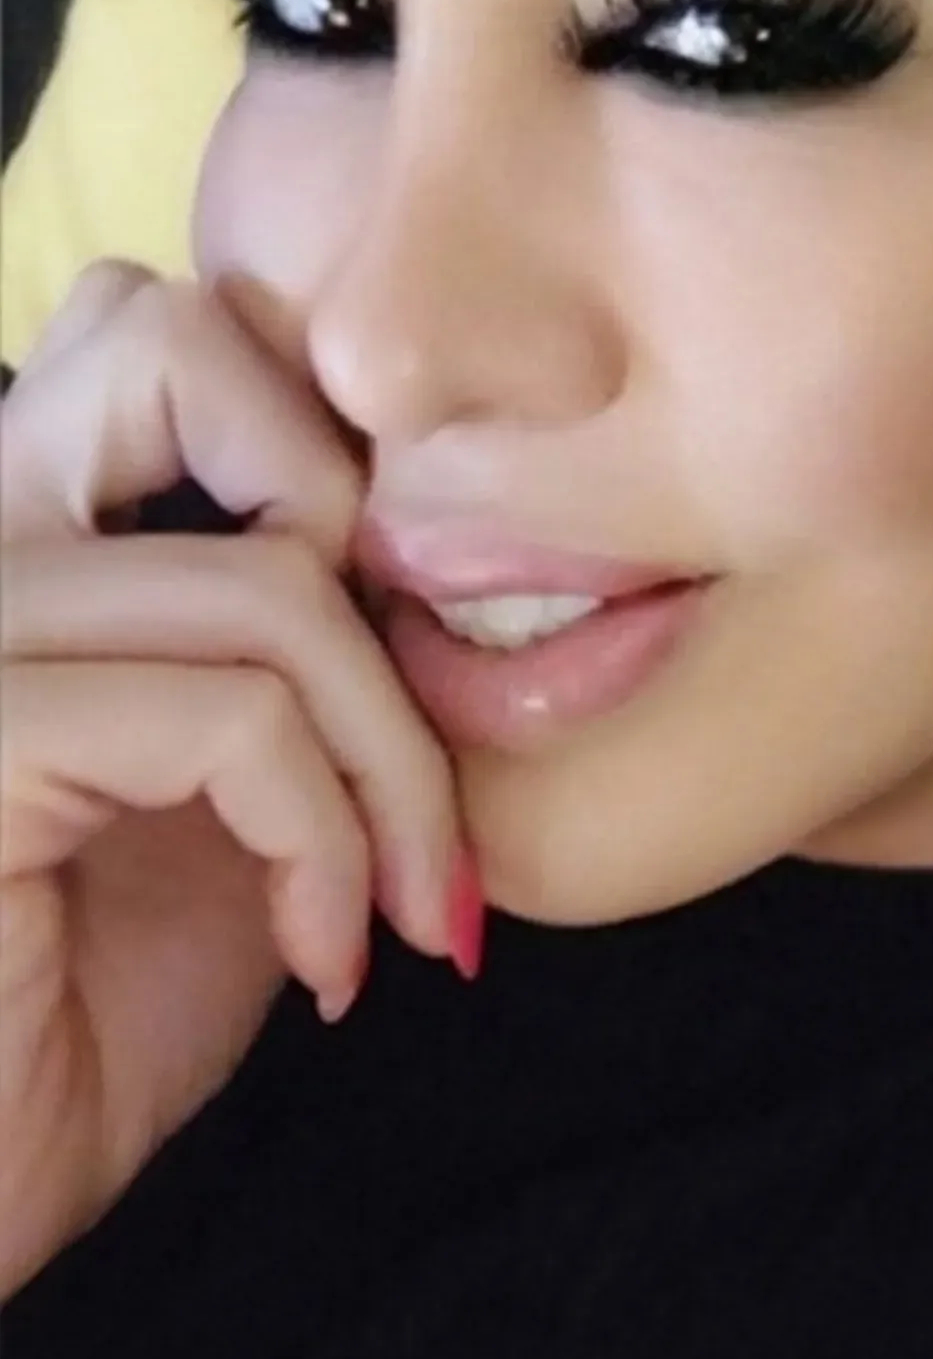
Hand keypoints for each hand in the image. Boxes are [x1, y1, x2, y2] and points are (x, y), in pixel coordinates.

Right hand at [1, 262, 468, 1299]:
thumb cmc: (65, 1032)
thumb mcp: (217, 812)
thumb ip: (281, 659)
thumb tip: (440, 578)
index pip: (162, 326)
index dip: (317, 461)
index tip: (390, 675)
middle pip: (177, 339)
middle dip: (358, 545)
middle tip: (393, 741)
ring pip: (268, 578)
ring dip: (392, 763)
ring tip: (392, 906)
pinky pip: (232, 718)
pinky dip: (330, 848)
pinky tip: (322, 964)